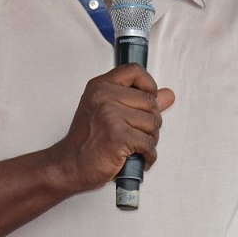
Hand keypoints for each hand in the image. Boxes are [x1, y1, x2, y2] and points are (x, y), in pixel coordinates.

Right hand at [48, 63, 174, 192]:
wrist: (69, 165)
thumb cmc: (86, 141)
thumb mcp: (108, 112)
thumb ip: (139, 101)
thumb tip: (168, 95)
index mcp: (100, 86)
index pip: (134, 71)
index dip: (148, 84)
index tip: (149, 98)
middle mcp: (104, 97)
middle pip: (150, 101)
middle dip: (152, 122)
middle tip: (140, 134)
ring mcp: (110, 115)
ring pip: (152, 123)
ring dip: (151, 139)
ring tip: (137, 146)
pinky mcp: (118, 136)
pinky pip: (148, 143)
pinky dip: (149, 155)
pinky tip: (140, 158)